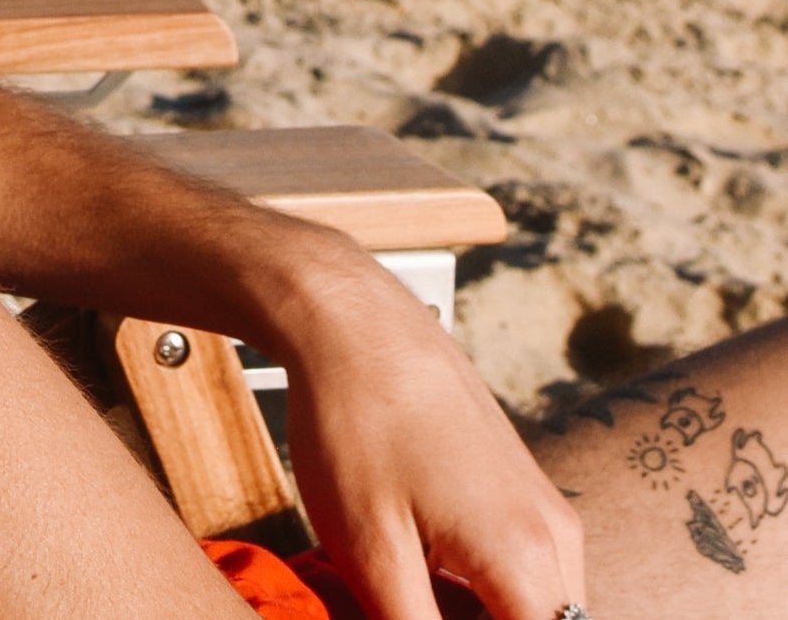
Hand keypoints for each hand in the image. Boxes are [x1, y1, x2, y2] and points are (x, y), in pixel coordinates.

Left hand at [274, 249, 584, 619]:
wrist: (352, 318)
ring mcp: (545, 505)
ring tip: (407, 587)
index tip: (420, 613)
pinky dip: (480, 584)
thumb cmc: (354, 424)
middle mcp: (557, 537)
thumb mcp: (370, 549)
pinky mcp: (522, 483)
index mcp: (527, 562)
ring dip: (480, 613)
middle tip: (408, 602)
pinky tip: (416, 560)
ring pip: (537, 605)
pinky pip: (523, 566)